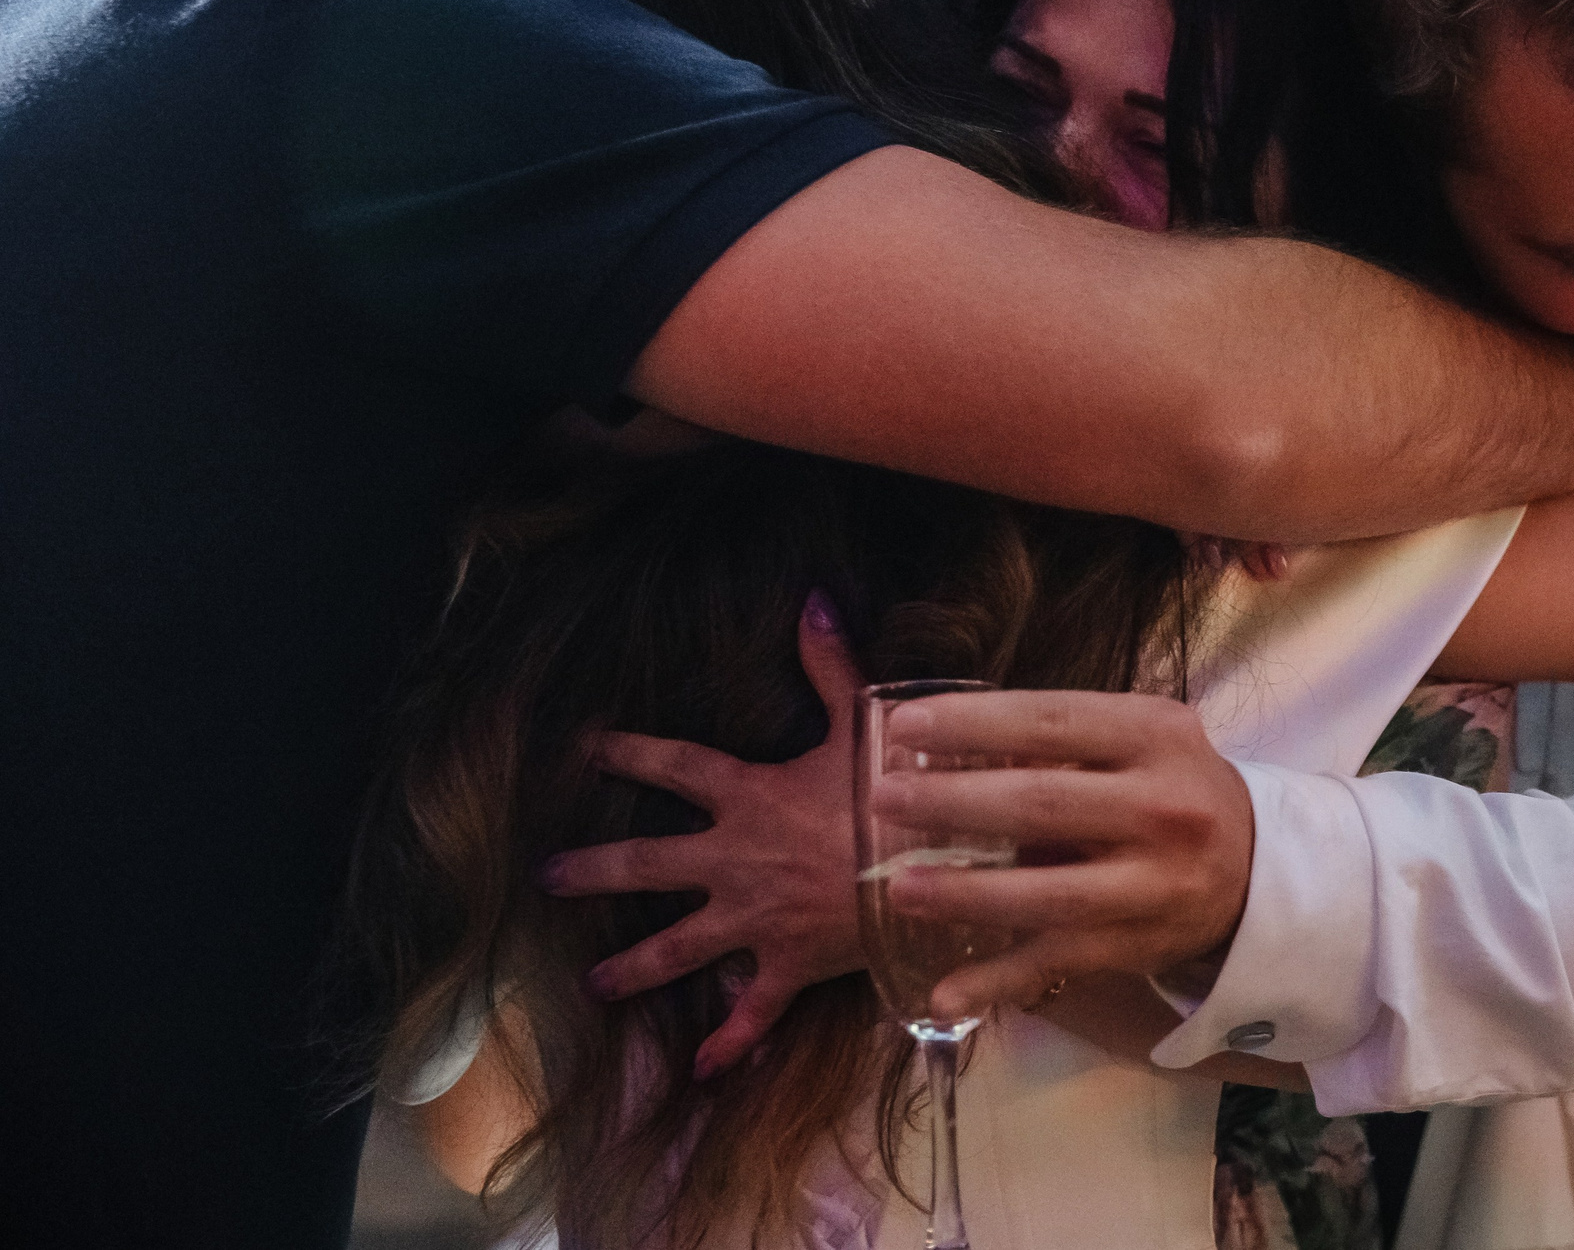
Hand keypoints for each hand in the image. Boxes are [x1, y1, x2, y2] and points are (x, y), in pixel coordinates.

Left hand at [540, 592, 865, 1077]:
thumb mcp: (864, 720)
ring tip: (595, 983)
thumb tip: (812, 601)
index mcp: (748, 797)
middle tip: (548, 877)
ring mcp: (755, 919)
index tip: (585, 748)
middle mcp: (734, 860)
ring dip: (634, 966)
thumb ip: (830, 665)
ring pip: (678, 947)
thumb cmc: (895, 793)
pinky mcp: (787, 965)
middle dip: (592, 871)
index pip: (674, 768)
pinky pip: (750, 1011)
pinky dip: (728, 1040)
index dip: (627, 754)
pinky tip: (700, 1067)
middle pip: (647, 865)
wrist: (931, 870)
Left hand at [867, 690, 1254, 1020]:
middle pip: (1040, 806)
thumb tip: (946, 744)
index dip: (972, 723)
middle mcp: (1161, 808)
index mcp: (1155, 736)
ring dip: (964, 894)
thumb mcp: (1139, 737)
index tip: (903, 725)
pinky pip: (1057, 965)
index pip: (1051, 721)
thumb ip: (1063, 739)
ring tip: (899, 886)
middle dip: (952, 803)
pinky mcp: (1138, 946)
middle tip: (884, 799)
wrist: (1257, 868)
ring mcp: (1152, 884)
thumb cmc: (1172, 784)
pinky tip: (944, 995)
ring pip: (1046, 895)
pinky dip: (998, 983)